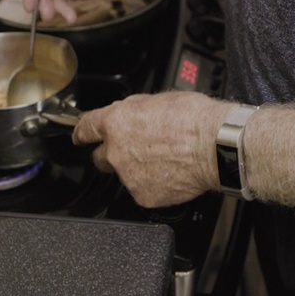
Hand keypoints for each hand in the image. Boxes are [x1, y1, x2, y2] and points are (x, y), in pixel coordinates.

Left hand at [72, 92, 235, 208]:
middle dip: (112, 154)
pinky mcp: (143, 195)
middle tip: (135, 150)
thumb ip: (135, 111)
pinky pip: (142, 191)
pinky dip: (152, 185)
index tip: (79, 137)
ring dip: (136, 169)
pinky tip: (170, 173)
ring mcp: (128, 176)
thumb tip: (130, 116)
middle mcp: (116, 150)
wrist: (214, 146)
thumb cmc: (194, 119)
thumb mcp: (159, 99)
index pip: (85, 128)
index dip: (81, 132)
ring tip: (164, 160)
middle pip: (100, 157)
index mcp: (116, 121)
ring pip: (124, 175)